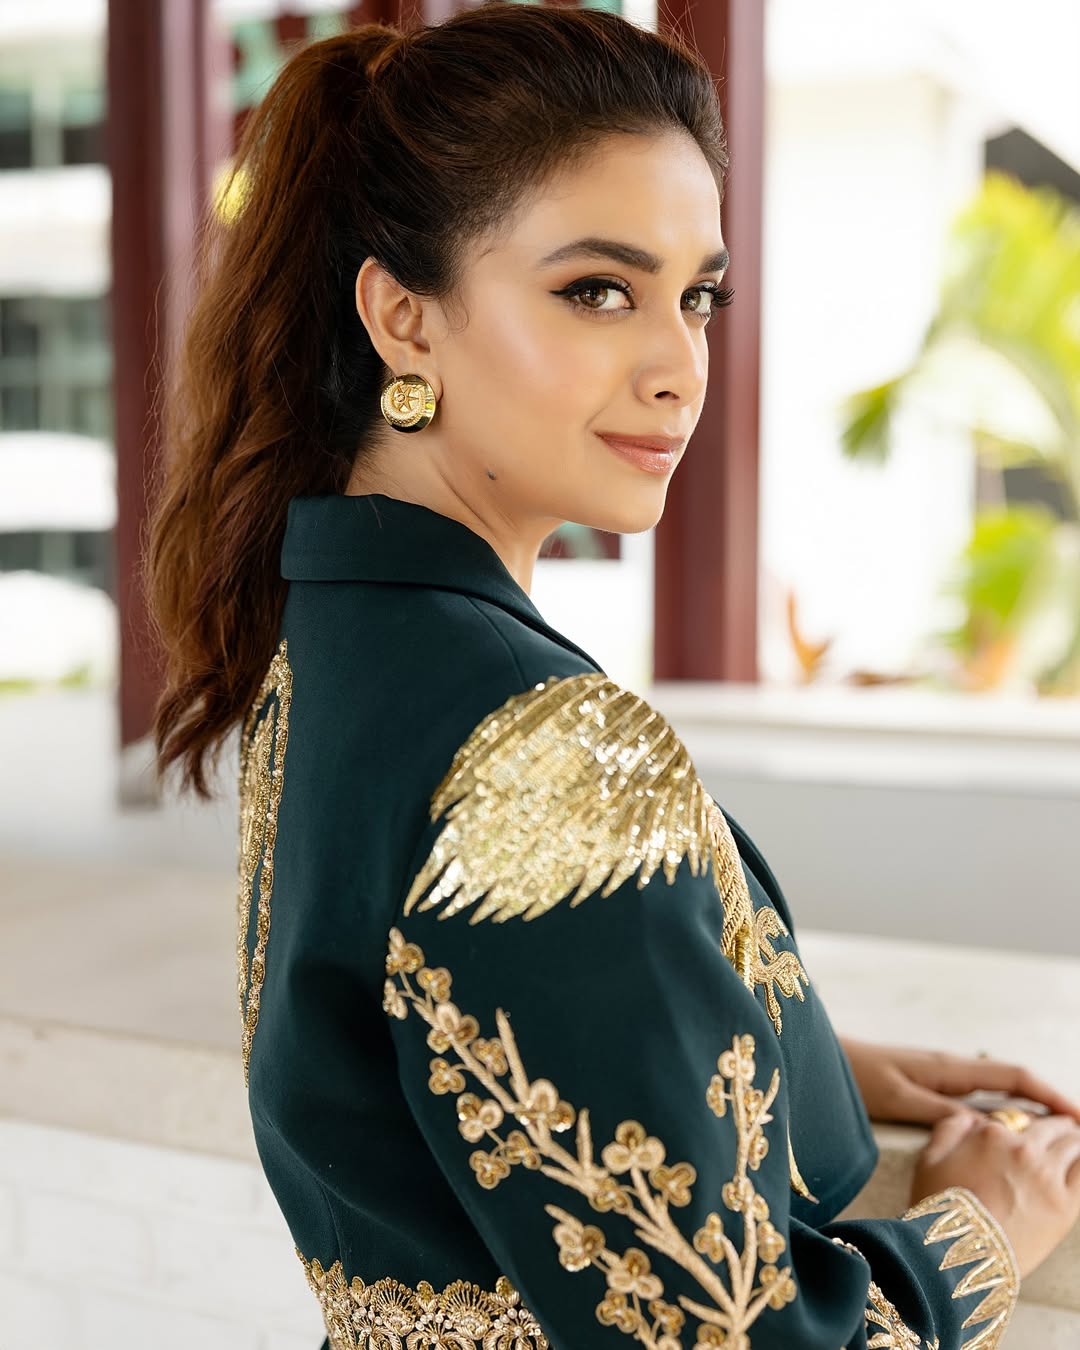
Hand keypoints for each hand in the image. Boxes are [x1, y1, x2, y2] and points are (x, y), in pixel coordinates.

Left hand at [839, 1037, 1079, 1125]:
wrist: (817, 1061)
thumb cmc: (853, 1077)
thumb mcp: (899, 1099)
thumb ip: (943, 1114)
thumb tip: (991, 1130)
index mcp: (949, 1069)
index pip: (1016, 1077)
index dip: (1052, 1096)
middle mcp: (950, 1070)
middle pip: (1013, 1085)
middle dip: (1048, 1107)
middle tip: (1077, 1138)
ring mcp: (939, 1079)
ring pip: (995, 1095)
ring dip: (1025, 1114)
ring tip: (1053, 1145)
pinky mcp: (926, 1090)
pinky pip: (975, 1103)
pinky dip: (997, 1119)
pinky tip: (1001, 1143)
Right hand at [911, 1109, 1079, 1278]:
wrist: (957, 1253)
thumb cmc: (938, 1208)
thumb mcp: (929, 1158)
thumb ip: (950, 1128)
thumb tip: (969, 1118)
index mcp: (991, 1133)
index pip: (1017, 1119)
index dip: (1022, 1125)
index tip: (1027, 1130)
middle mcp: (1022, 1147)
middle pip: (1050, 1127)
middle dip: (1057, 1127)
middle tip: (1063, 1130)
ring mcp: (1046, 1175)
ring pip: (1073, 1145)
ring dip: (1075, 1140)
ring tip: (1077, 1142)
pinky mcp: (1064, 1205)